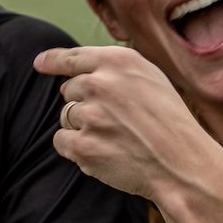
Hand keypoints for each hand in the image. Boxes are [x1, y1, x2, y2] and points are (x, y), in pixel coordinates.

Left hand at [33, 45, 203, 198]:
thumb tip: (79, 71)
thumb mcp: (151, 79)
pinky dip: (77, 148)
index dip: (53, 60)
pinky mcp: (82, 146)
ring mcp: (89, 115)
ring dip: (82, 127)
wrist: (182, 164)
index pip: (73, 57)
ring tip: (115, 137)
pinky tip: (104, 152)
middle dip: (85, 103)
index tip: (40, 63)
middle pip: (69, 90)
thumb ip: (116, 70)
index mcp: (118, 62)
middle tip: (116, 120)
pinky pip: (62, 141)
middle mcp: (100, 84)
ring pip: (66, 116)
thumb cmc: (170, 122)